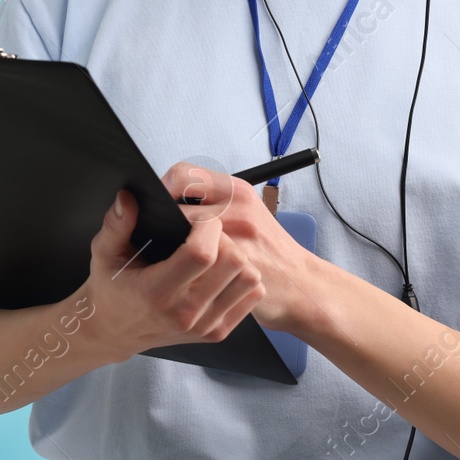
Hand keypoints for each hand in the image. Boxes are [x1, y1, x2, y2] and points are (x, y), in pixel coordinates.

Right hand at [78, 187, 266, 364]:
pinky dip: (242, 279)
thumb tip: (128, 198)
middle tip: (206, 235)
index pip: (202, 253)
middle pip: (234, 262)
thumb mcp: (105, 253)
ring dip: (238, 258)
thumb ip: (115, 224)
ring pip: (249, 278)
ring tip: (215, 254)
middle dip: (224, 238)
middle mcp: (184, 313)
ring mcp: (204, 325)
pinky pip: (252, 295)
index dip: (207, 226)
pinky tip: (222, 274)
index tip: (196, 219)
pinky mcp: (218, 332)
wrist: (116, 331)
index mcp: (156, 292)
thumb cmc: (112, 288)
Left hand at [160, 161, 314, 332]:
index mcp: (237, 190)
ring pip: (184, 237)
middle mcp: (238, 208)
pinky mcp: (238, 269)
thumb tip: (163, 199)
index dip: (163, 189)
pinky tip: (190, 276)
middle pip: (177, 205)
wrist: (302, 285)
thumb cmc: (268, 249)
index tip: (156, 206)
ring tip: (175, 257)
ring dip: (172, 249)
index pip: (182, 174)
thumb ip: (210, 201)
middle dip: (163, 223)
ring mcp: (239, 239)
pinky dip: (187, 271)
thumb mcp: (246, 212)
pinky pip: (198, 265)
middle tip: (162, 238)